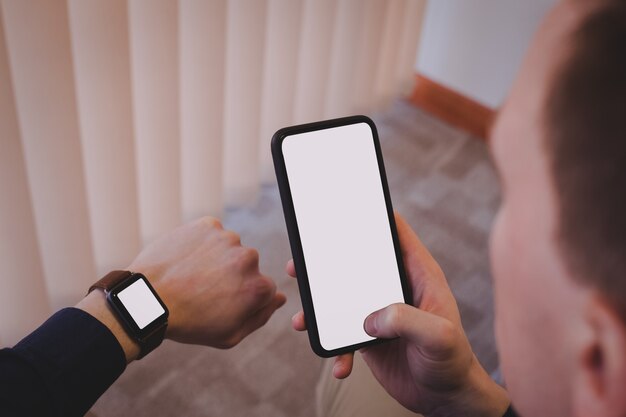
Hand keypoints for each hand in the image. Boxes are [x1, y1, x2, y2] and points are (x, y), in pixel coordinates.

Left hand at [130, 216, 285, 348]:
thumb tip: (279, 299)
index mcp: (259, 287)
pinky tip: (186, 260)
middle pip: (248, 266)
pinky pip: (212, 233)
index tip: (222, 303)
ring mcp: (228, 238)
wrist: (147, 299)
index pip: (265, 289)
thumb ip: (260, 316)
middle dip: (232, 276)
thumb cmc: (188, 322)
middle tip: (204, 291)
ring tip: (191, 276)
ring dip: (217, 258)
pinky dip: (202, 243)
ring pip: (230, 248)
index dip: (243, 298)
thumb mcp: (229, 335)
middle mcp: (249, 258)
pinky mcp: (208, 225)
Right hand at [287, 213, 508, 416]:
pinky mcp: (369, 335)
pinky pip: (342, 334)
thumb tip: (371, 317)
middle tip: (301, 261)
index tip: (345, 208)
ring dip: (319, 306)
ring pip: (342, 297)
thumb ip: (408, 320)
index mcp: (418, 275)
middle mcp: (396, 288)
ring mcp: (380, 310)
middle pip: (357, 262)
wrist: (445, 398)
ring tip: (302, 318)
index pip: (395, 234)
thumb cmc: (453, 362)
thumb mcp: (439, 337)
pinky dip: (335, 349)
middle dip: (327, 260)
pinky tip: (339, 366)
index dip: (373, 217)